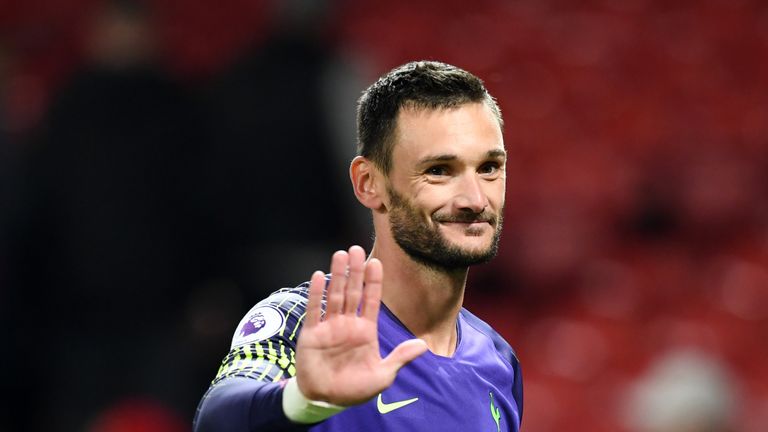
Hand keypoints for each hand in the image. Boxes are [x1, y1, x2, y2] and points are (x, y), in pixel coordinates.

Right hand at [295, 246, 427, 405]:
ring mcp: (329, 327)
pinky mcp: (312, 333)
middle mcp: (348, 324)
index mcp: (366, 330)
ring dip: (337, 275)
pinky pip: (314, 310)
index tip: (377, 262)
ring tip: (340, 255)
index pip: (371, 300)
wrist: (326, 400)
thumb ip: (400, 357)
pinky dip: (317, 293)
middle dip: (355, 271)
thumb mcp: (383, 375)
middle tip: (357, 249)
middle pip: (352, 292)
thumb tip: (424, 346)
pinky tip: (320, 276)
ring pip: (334, 295)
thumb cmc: (355, 388)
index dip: (374, 282)